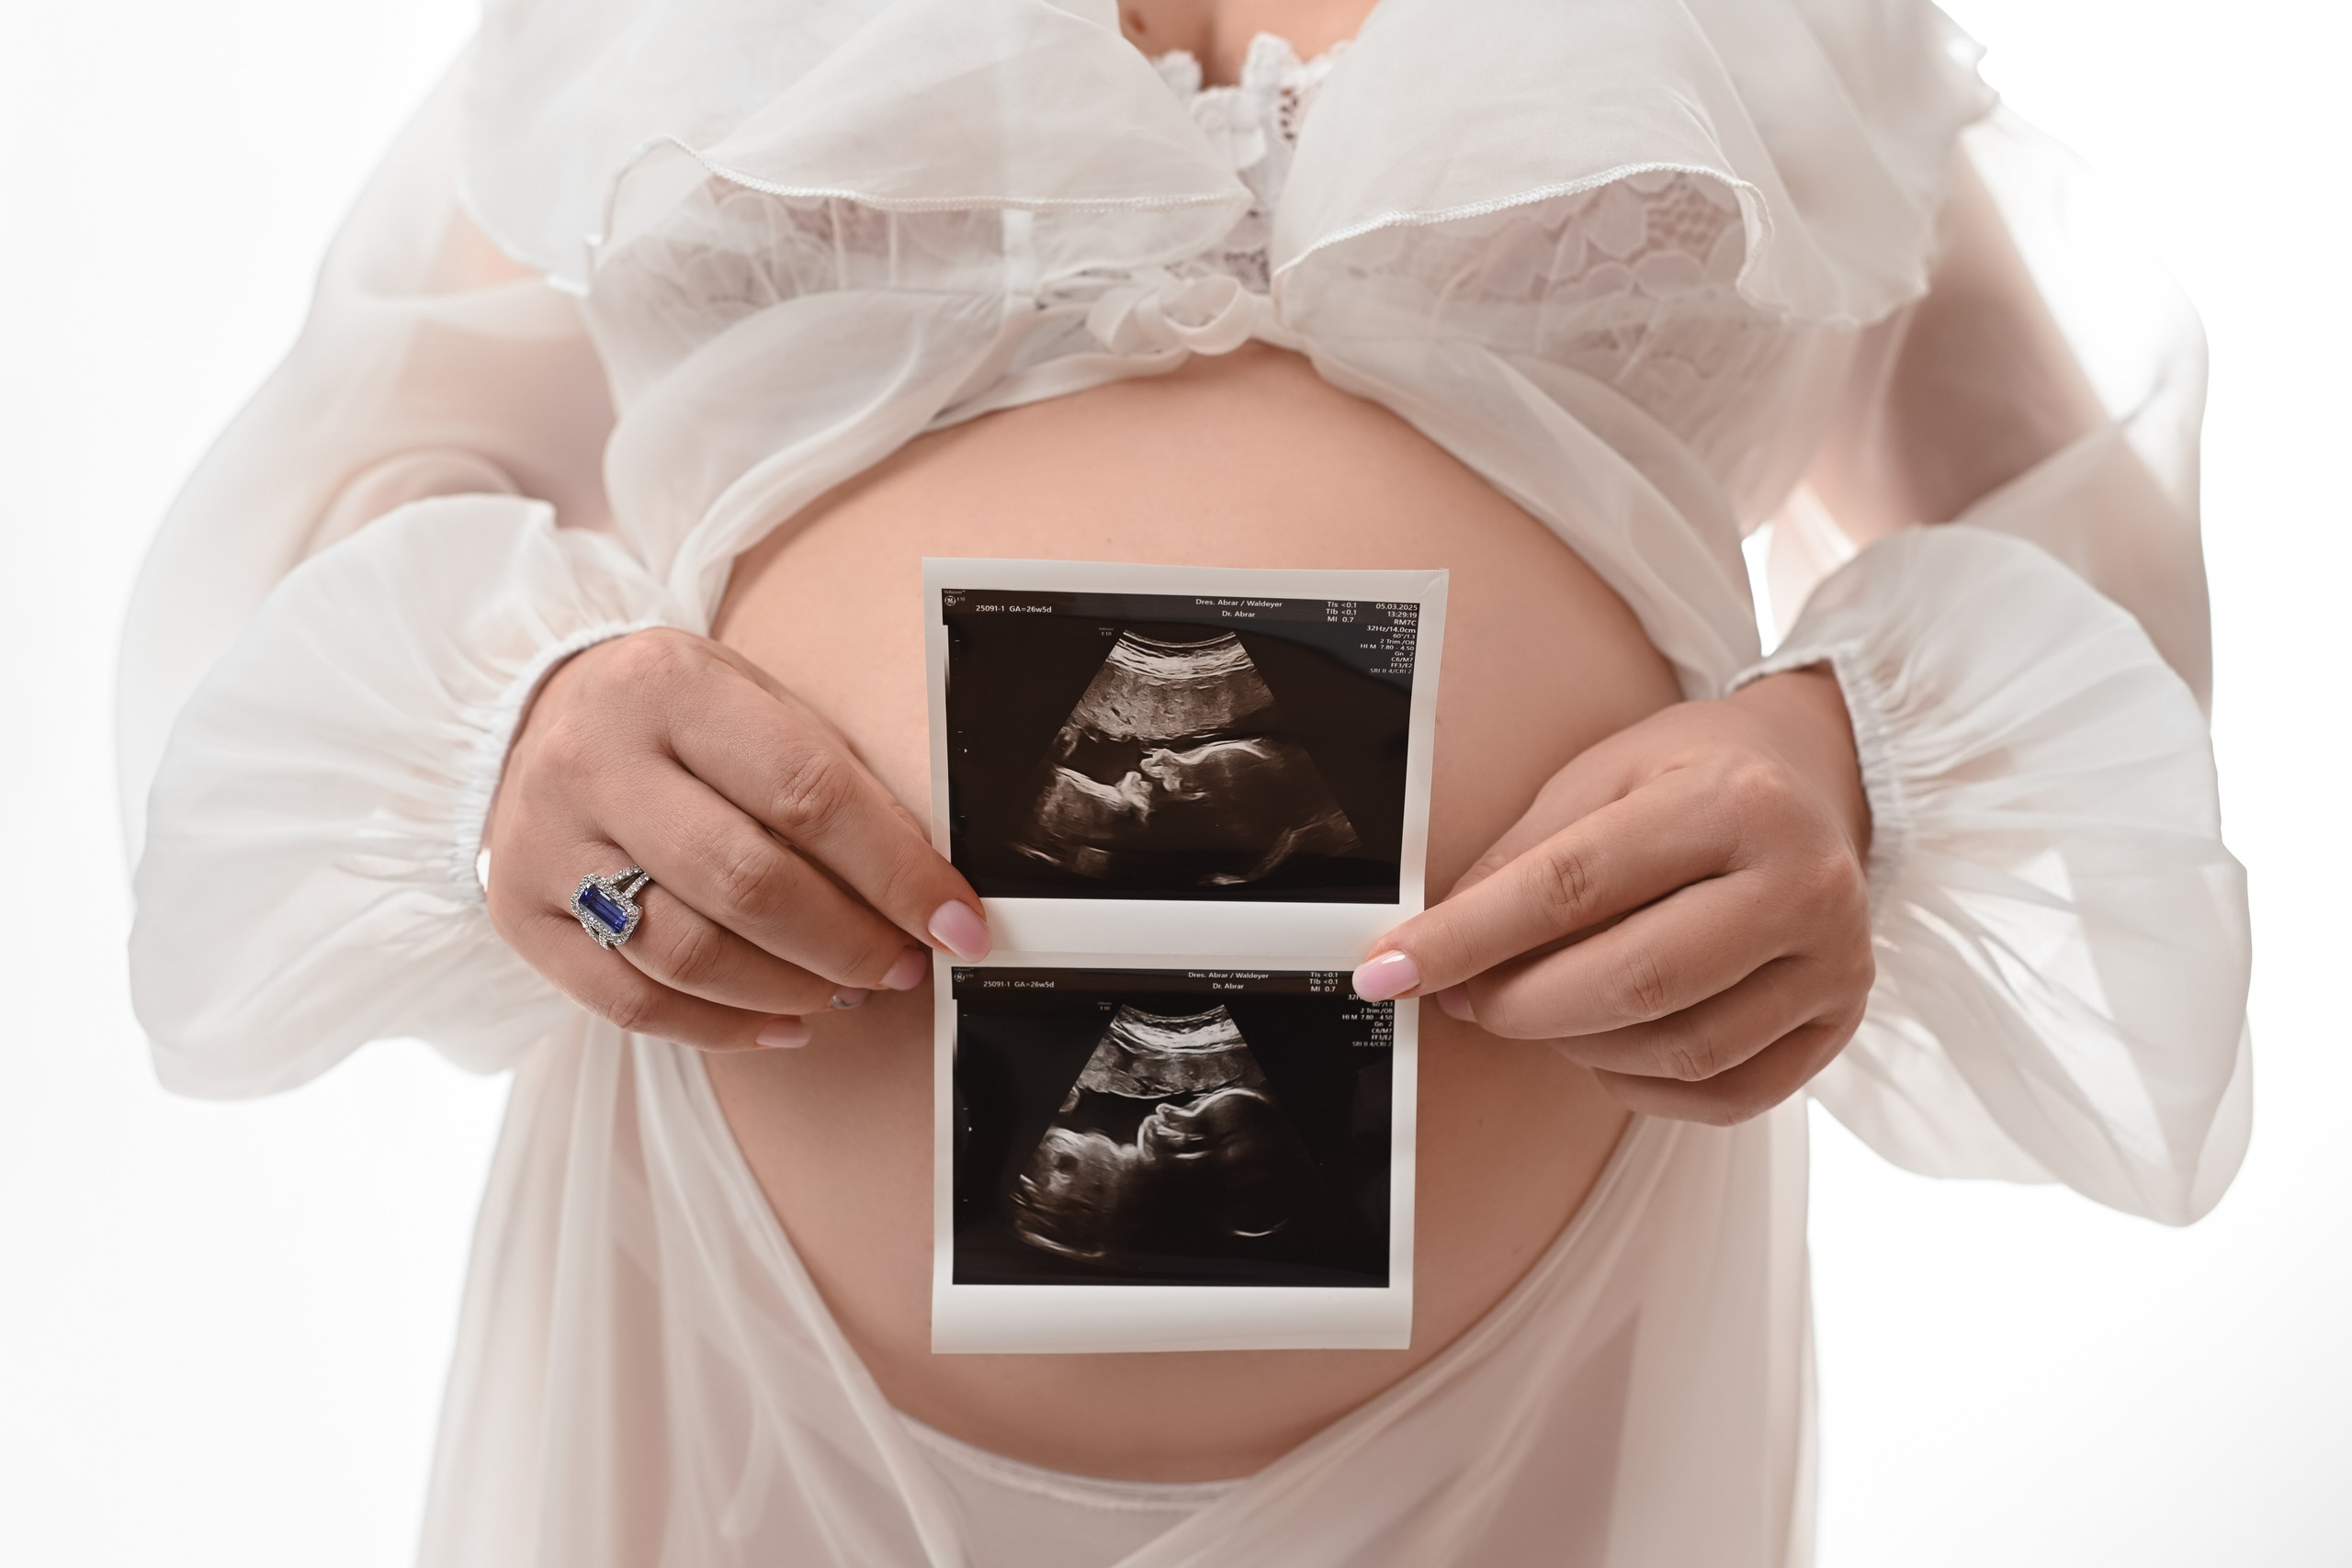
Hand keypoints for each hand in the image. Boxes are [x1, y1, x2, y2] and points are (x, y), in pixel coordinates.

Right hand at [481, 628, 990, 1050]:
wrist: (539, 712)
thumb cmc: (678, 716)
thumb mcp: (756, 702)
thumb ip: (830, 780)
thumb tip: (923, 883)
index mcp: (671, 688)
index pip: (807, 794)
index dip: (897, 872)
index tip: (957, 922)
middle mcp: (596, 762)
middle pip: (747, 884)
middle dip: (849, 942)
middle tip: (903, 965)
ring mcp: (545, 843)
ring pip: (689, 954)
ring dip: (792, 990)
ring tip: (848, 989)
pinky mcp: (520, 914)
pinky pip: (630, 1002)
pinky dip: (720, 1029)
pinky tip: (782, 1023)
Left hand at [1352, 668, 1871, 1124]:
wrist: (1819, 780)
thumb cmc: (1696, 774)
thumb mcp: (1601, 777)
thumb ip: (1522, 859)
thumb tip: (1435, 944)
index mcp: (1733, 801)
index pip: (1574, 886)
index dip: (1467, 936)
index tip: (1390, 967)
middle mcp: (1801, 884)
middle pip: (1634, 983)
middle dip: (1519, 1003)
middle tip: (1462, 996)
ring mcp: (1834, 962)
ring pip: (1679, 1049)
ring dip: (1577, 1045)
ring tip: (1539, 1007)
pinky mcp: (1840, 1022)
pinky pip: (1723, 1093)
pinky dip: (1642, 1084)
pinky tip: (1606, 1043)